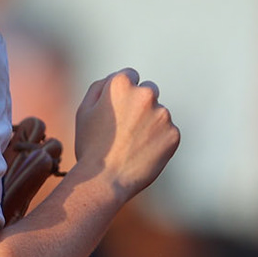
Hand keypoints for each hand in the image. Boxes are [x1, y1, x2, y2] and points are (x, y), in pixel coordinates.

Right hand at [70, 69, 179, 201]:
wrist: (106, 180)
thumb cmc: (91, 146)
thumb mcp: (84, 111)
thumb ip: (100, 87)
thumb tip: (115, 78)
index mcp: (121, 83)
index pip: (131, 76)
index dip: (123, 94)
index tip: (118, 110)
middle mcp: (146, 94)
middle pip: (148, 92)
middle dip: (140, 105)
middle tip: (125, 129)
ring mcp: (162, 114)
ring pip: (158, 114)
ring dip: (150, 124)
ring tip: (132, 145)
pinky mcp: (173, 133)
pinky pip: (167, 132)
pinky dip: (159, 141)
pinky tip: (142, 154)